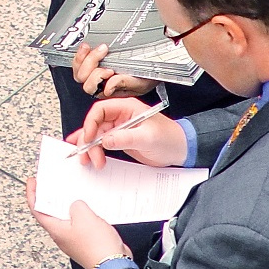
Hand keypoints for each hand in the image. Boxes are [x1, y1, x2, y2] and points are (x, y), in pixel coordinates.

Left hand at [27, 180, 129, 268]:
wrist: (114, 263)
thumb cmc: (97, 247)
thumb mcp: (83, 215)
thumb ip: (76, 204)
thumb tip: (77, 204)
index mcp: (56, 229)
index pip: (37, 209)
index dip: (32, 194)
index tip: (33, 182)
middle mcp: (63, 235)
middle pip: (51, 212)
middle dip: (51, 197)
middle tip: (51, 184)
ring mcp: (74, 238)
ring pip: (67, 217)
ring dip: (69, 204)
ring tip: (72, 192)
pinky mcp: (86, 239)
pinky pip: (81, 223)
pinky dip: (82, 213)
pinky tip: (89, 207)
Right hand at [71, 97, 186, 168]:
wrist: (181, 150)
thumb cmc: (170, 138)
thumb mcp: (148, 137)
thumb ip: (126, 138)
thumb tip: (106, 140)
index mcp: (127, 108)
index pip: (100, 110)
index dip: (91, 123)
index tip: (89, 137)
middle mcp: (120, 116)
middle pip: (96, 125)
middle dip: (89, 140)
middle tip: (89, 155)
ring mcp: (119, 129)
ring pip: (97, 136)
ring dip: (91, 148)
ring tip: (91, 161)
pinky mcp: (120, 140)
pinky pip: (102, 143)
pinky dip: (94, 149)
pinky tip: (87, 154)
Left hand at [72, 42, 158, 98]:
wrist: (153, 66)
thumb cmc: (146, 76)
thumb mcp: (139, 82)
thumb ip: (124, 83)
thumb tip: (108, 87)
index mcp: (108, 91)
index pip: (91, 88)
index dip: (97, 78)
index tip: (109, 70)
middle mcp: (99, 83)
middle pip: (82, 77)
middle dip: (91, 63)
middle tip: (102, 52)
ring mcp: (94, 72)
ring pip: (78, 69)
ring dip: (84, 57)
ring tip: (93, 48)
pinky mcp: (92, 61)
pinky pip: (79, 60)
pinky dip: (81, 53)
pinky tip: (87, 47)